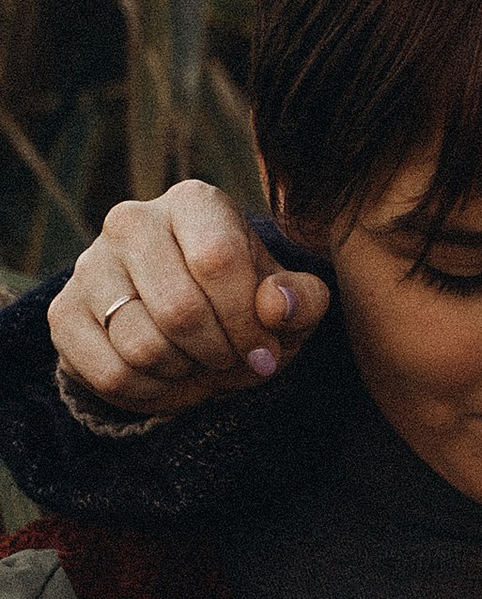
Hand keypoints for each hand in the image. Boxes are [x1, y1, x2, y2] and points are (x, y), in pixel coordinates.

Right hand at [49, 186, 331, 416]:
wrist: (184, 329)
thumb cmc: (244, 306)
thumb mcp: (288, 305)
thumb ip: (301, 301)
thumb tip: (276, 307)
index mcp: (193, 203)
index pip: (218, 261)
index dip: (247, 322)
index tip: (264, 350)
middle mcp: (131, 221)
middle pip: (179, 311)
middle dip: (217, 354)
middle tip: (228, 359)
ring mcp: (89, 264)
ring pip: (142, 347)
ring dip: (185, 375)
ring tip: (198, 365)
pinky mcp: (64, 312)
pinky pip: (111, 375)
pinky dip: (151, 395)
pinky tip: (167, 379)